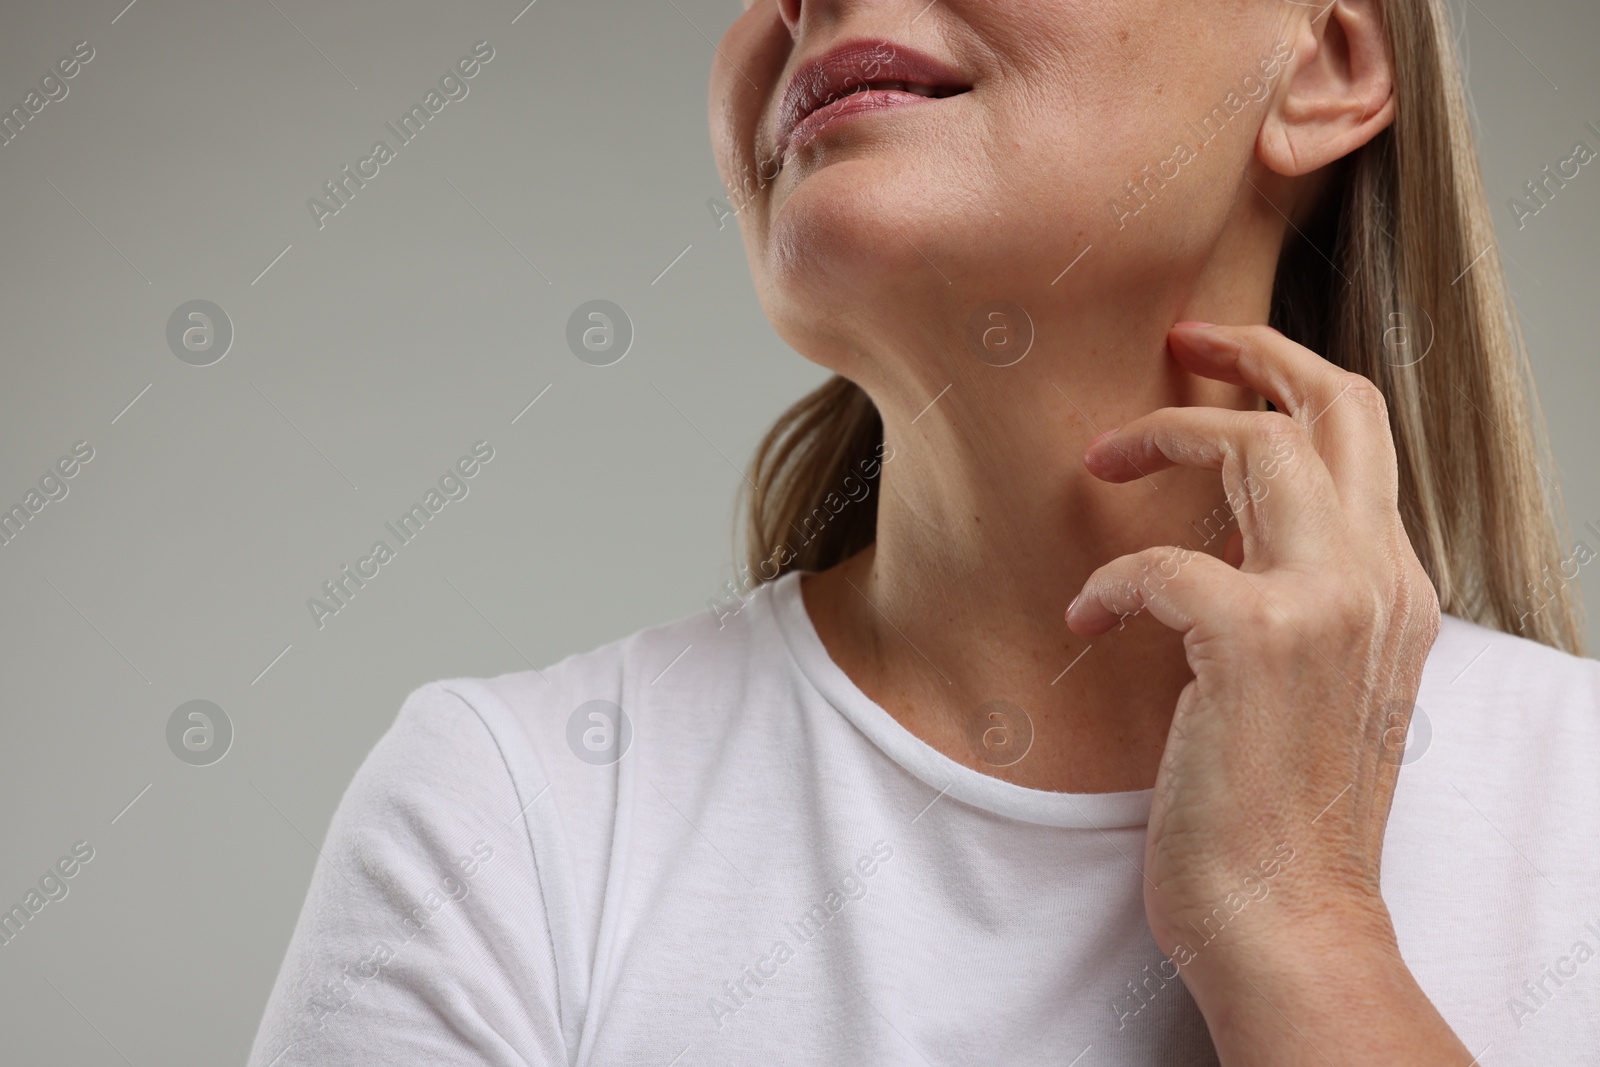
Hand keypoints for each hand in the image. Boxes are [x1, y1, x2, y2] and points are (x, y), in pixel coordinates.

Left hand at [1065, 323, 1465, 1062]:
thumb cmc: (1278, 814)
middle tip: (1176, 343)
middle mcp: (1378, 581)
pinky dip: (1110, 579)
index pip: (1363, 436)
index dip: (1290, 377)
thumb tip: (1211, 549)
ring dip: (1164, 435)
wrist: (1288, 919)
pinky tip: (1085, 617)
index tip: (1215, 361)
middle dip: (1249, 352)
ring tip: (1100, 462)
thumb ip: (1291, 604)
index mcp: (1392, 588)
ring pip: (1259, 446)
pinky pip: (1162, 561)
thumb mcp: (1311, 687)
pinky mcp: (1255, 645)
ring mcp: (1325, 606)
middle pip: (1334, 406)